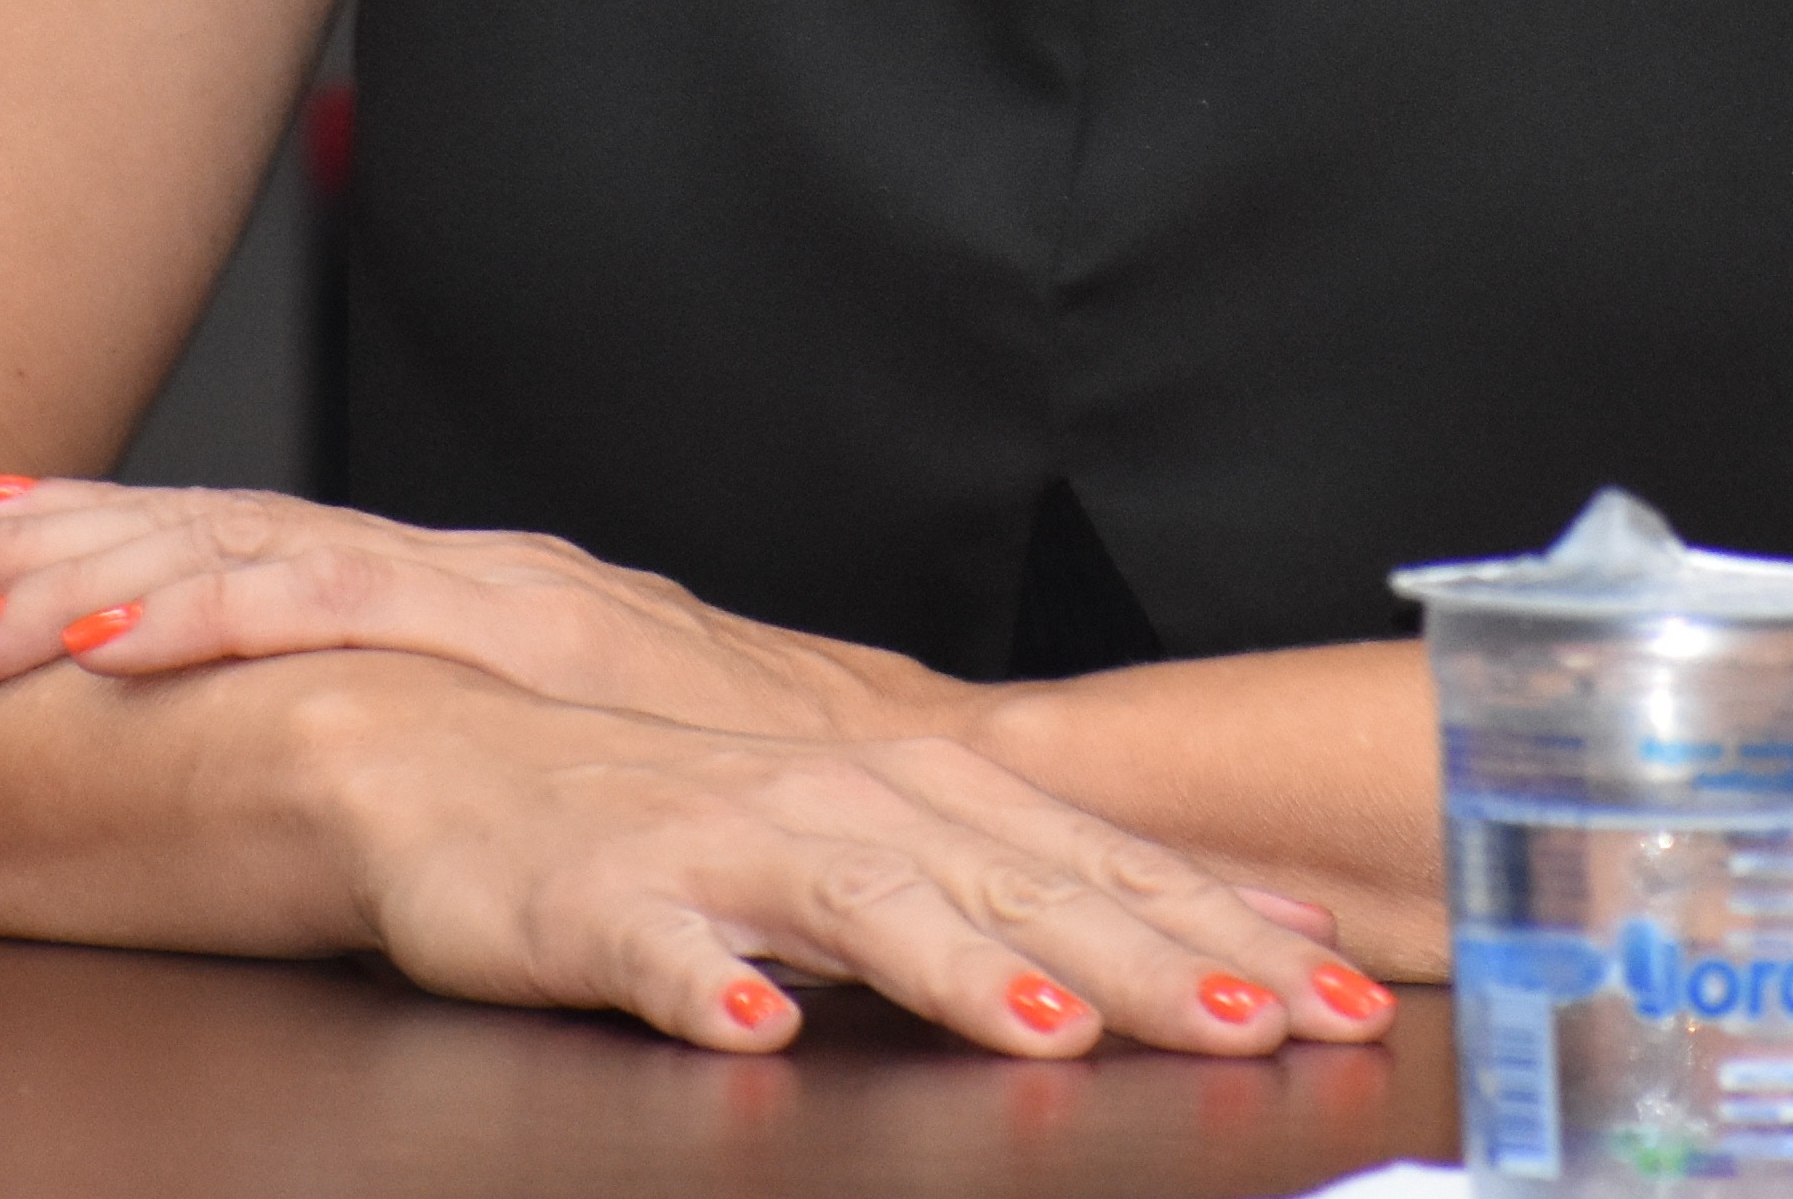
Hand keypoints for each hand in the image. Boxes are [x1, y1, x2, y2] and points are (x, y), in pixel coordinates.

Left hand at [0, 478, 959, 745]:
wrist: (951, 780)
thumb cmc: (784, 794)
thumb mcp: (591, 770)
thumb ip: (480, 763)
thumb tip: (363, 798)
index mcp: (472, 596)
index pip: (254, 549)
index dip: (102, 550)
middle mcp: (470, 569)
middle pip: (219, 530)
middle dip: (47, 551)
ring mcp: (498, 591)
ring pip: (249, 550)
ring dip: (90, 578)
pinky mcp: (535, 632)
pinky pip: (339, 611)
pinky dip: (215, 620)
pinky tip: (111, 649)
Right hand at [307, 656, 1381, 1056]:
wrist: (453, 763)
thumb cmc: (681, 818)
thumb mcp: (878, 843)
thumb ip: (1037, 889)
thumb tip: (1228, 937)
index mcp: (923, 797)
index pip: (1100, 867)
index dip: (1225, 932)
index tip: (1339, 994)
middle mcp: (842, 805)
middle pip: (1019, 887)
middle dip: (1147, 957)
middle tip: (1258, 1022)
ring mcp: (720, 849)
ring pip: (863, 904)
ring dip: (957, 967)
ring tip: (1044, 1028)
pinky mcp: (600, 904)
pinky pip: (661, 949)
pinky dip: (709, 986)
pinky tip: (754, 1028)